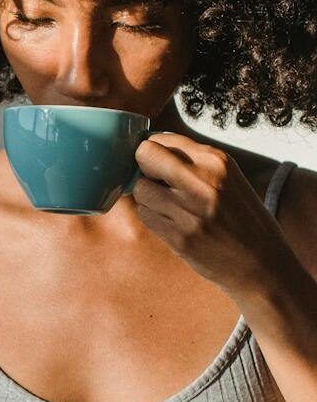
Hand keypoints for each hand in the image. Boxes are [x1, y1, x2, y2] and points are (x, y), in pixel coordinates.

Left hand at [131, 133, 294, 295]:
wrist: (261, 262)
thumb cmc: (242, 218)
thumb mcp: (228, 178)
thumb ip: (193, 162)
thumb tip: (150, 148)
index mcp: (217, 161)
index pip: (161, 140)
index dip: (153, 152)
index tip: (156, 163)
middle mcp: (203, 182)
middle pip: (145, 156)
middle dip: (143, 168)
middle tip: (155, 181)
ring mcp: (190, 211)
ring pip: (140, 189)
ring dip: (147, 197)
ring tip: (168, 206)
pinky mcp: (179, 237)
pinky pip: (145, 216)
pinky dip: (152, 217)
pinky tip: (170, 222)